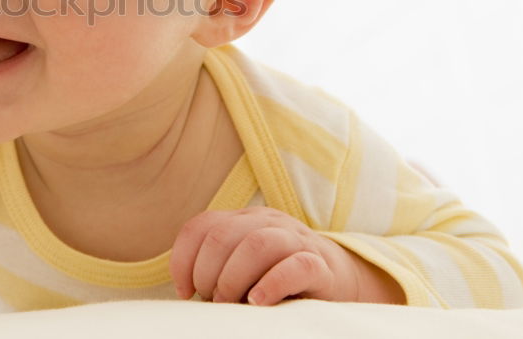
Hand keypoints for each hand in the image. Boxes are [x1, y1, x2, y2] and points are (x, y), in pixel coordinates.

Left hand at [170, 207, 378, 305]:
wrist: (338, 280)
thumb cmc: (279, 279)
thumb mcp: (244, 267)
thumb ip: (219, 267)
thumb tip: (189, 291)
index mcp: (245, 219)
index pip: (202, 226)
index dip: (184, 259)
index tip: (186, 292)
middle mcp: (269, 222)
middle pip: (223, 235)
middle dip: (208, 273)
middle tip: (213, 301)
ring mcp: (297, 240)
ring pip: (257, 244)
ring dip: (234, 278)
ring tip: (231, 303)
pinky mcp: (321, 265)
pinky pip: (296, 266)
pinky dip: (272, 285)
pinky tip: (259, 302)